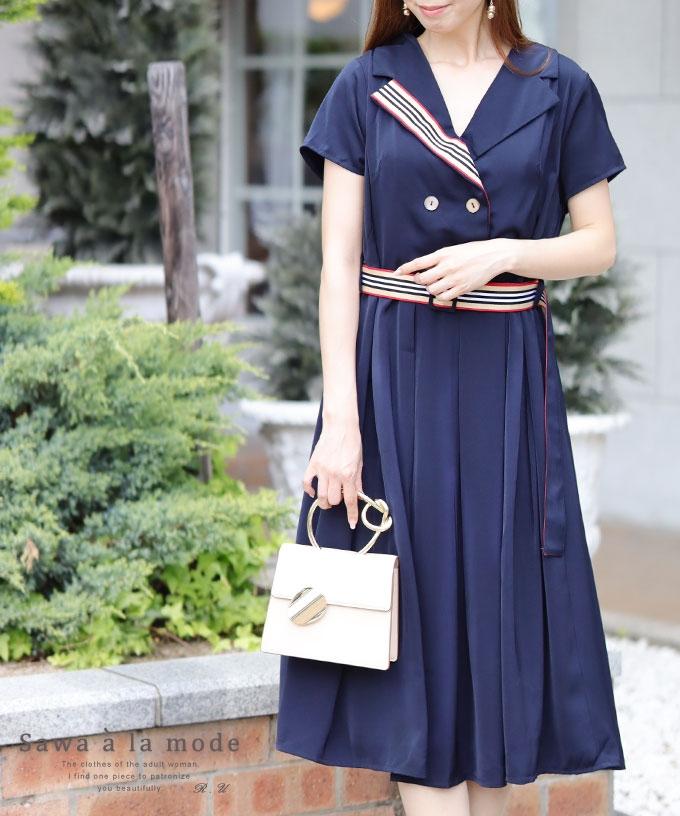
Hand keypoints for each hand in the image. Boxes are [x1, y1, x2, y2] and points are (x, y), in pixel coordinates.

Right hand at [302, 419, 363, 529]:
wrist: (340, 425)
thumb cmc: (352, 442)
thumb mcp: (359, 462)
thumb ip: (358, 480)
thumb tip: (359, 496)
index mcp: (348, 474)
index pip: (350, 500)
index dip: (351, 514)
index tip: (352, 523)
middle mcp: (334, 474)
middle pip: (333, 500)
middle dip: (336, 503)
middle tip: (339, 499)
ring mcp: (322, 469)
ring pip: (320, 496)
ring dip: (324, 501)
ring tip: (327, 500)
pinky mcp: (313, 464)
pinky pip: (306, 482)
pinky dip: (309, 490)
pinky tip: (313, 492)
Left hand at [394, 238, 515, 300]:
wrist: (494, 255)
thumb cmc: (473, 251)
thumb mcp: (453, 249)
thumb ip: (438, 258)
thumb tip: (422, 268)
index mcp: (443, 254)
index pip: (418, 263)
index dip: (405, 269)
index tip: (396, 273)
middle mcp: (447, 266)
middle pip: (422, 279)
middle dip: (419, 281)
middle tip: (422, 279)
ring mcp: (455, 278)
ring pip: (432, 290)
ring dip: (430, 289)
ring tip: (436, 284)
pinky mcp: (462, 288)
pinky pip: (444, 297)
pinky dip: (440, 296)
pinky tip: (444, 291)